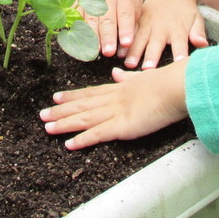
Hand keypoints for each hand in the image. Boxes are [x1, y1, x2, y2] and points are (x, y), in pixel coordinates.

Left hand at [40, 60, 188, 149]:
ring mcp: (116, 112)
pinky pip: (97, 134)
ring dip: (64, 123)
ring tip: (47, 127)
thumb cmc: (167, 82)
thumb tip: (118, 73)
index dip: (72, 96)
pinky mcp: (122, 126)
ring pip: (84, 118)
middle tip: (42, 114)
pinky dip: (82, 139)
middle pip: (82, 105)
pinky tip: (68, 144)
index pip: (90, 93)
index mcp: (119, 88)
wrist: (177, 86)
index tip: (57, 97)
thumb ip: (129, 77)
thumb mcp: (144, 77)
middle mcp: (113, 99)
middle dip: (61, 111)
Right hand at [75, 0, 142, 57]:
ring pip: (90, 18)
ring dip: (92, 36)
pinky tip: (77, 41)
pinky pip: (75, 15)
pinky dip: (75, 28)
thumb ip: (135, 18)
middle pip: (107, 18)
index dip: (126, 29)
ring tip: (95, 50)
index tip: (126, 43)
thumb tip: (130, 44)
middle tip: (109, 52)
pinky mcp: (77, 0)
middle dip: (108, 36)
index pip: (126, 13)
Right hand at [123, 0, 206, 69]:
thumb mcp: (197, 19)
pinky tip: (119, 52)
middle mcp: (161, 28)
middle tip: (147, 69)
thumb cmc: (186, 11)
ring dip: (134, 52)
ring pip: (140, 40)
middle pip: (156, 44)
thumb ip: (198, 32)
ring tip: (129, 64)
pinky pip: (130, 33)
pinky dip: (124, 42)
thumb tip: (202, 44)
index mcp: (178, 29)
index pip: (180, 44)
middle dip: (152, 56)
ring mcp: (148, 25)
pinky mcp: (139, 22)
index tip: (178, 64)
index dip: (179, 54)